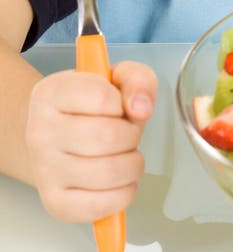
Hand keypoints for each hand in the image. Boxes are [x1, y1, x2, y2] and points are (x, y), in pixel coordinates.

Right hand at [25, 60, 157, 221]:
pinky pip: (100, 206)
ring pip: (108, 172)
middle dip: (131, 136)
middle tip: (125, 135)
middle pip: (108, 137)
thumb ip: (138, 80)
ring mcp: (44, 169)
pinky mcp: (55, 202)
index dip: (121, 103)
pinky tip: (121, 181)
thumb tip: (141, 107)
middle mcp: (39, 131)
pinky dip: (123, 194)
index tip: (116, 106)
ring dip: (132, 164)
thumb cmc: (92, 107)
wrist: (60, 137)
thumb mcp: (117, 78)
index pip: (102, 97)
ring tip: (125, 156)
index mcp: (51, 93)